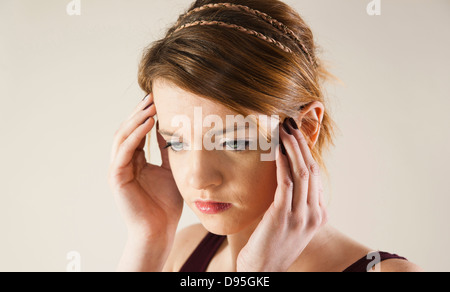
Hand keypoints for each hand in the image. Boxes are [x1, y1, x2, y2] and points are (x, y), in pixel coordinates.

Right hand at [108, 93, 182, 240]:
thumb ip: (168, 151)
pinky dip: (135, 135)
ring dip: (136, 119)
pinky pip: (124, 151)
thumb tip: (172, 129)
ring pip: (122, 136)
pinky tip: (148, 123)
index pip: (137, 131)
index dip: (146, 114)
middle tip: (153, 94)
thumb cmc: (166, 204)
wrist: (159, 229)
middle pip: (127, 129)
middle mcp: (124, 162)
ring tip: (151, 105)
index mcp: (135, 160)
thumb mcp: (171, 170)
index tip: (159, 98)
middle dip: (140, 111)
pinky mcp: (116, 177)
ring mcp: (118, 169)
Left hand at [237, 118, 327, 271]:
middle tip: (291, 123)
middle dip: (301, 143)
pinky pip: (286, 183)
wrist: (263, 271)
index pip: (315, 176)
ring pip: (302, 172)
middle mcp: (314, 214)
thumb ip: (294, 204)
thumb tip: (287, 180)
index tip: (296, 135)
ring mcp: (300, 216)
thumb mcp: (290, 224)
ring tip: (284, 129)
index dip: (306, 152)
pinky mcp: (283, 216)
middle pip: (311, 169)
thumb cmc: (271, 246)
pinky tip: (277, 149)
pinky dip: (282, 163)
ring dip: (293, 148)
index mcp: (318, 215)